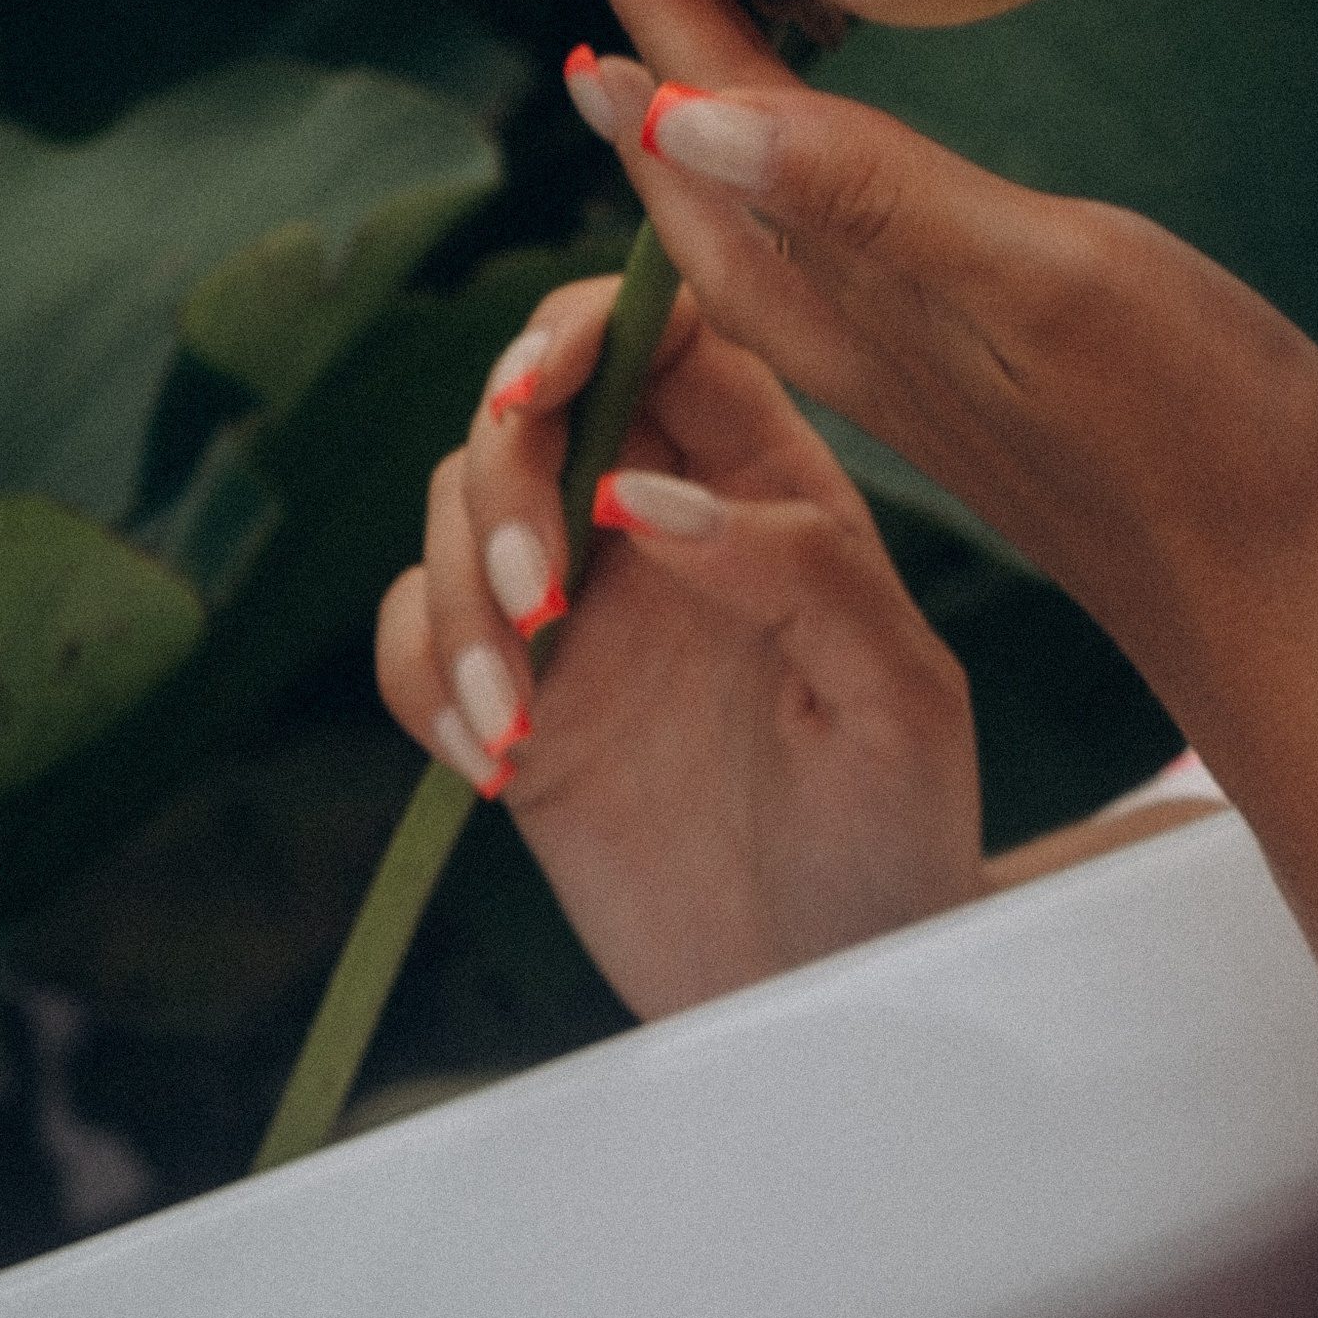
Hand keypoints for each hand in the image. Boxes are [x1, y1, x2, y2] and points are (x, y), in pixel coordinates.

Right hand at [373, 275, 982, 1019]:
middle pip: (532, 407)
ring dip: (461, 598)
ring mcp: (584, 609)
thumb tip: (651, 495)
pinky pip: (419, 635)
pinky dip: (426, 677)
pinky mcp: (521, 701)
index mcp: (771, 480)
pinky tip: (494, 765)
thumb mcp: (895, 700)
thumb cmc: (899, 832)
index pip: (665, 334)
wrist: (838, 990)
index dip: (585, 327)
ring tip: (518, 721)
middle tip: (540, 600)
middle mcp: (665, 519)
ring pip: (457, 510)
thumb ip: (801, 572)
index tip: (535, 391)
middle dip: (504, 480)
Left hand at [555, 0, 1317, 1317]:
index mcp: (842, 296)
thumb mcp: (1033, 290)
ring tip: (673, 17)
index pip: (697, 123)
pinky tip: (817, 146)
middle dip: (646, 44)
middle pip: (694, 167)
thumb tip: (674, 114)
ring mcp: (904, 357)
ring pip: (749, 214)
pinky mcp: (964, 374)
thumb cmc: (1188, 431)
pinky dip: (790, 164)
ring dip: (700, 106)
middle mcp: (846, 329)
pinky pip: (823, 247)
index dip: (649, 6)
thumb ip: (866, 202)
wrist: (1282, 597)